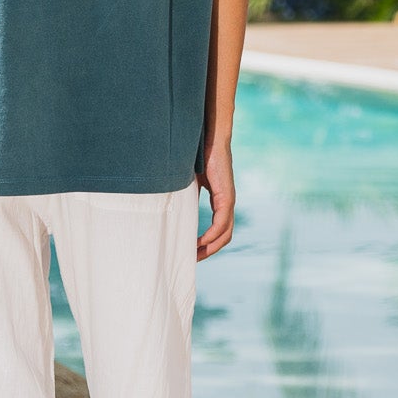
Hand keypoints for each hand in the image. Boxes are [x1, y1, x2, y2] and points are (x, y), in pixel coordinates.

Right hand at [196, 141, 234, 259]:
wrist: (211, 137)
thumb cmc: (198, 154)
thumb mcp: (189, 182)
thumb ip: (185, 195)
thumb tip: (169, 206)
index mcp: (220, 200)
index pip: (217, 229)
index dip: (206, 244)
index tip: (191, 251)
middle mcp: (227, 203)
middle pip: (223, 237)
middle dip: (209, 252)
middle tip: (192, 260)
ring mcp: (228, 200)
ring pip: (225, 233)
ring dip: (211, 248)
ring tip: (194, 256)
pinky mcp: (226, 196)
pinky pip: (221, 223)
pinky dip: (212, 236)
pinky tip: (199, 242)